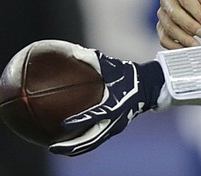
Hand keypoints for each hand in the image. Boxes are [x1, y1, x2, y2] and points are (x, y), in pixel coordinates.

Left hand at [48, 50, 163, 156]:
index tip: (62, 125)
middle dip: (72, 146)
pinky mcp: (114, 129)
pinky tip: (68, 143)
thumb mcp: (111, 64)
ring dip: (75, 149)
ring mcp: (115, 127)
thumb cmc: (126, 73)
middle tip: (53, 148)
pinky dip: (83, 144)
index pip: (94, 116)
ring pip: (93, 143)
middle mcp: (114, 120)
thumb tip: (73, 51)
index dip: (79, 122)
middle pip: (91, 139)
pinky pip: (96, 139)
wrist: (147, 85)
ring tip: (57, 150)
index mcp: (113, 105)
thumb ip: (92, 58)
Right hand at [156, 0, 200, 48]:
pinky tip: (187, 49)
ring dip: (183, 38)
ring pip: (169, 28)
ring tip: (197, 44)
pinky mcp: (162, 29)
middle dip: (190, 26)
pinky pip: (164, 39)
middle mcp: (167, 0)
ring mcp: (163, 15)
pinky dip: (175, 46)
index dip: (196, 12)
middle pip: (174, 14)